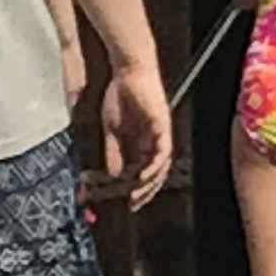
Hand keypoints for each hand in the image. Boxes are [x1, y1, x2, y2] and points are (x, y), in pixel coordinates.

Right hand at [97, 54, 172, 208]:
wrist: (127, 72)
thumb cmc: (120, 95)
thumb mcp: (112, 129)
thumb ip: (113, 152)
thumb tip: (113, 175)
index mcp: (143, 141)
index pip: (146, 170)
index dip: (139, 187)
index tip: (128, 202)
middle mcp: (155, 140)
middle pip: (156, 173)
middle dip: (146, 191)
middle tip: (134, 204)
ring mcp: (160, 133)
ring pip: (162, 166)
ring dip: (150, 182)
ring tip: (137, 194)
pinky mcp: (163, 126)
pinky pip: (163, 151)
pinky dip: (154, 166)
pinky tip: (144, 175)